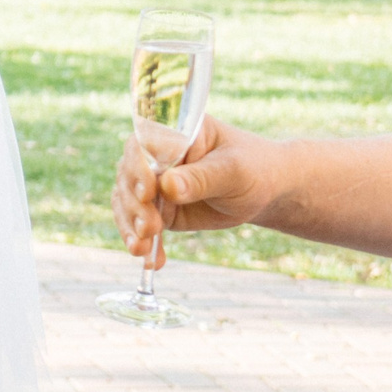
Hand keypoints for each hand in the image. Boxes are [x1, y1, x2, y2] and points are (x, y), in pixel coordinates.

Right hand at [111, 115, 284, 267]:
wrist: (264, 191)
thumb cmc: (253, 169)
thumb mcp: (233, 171)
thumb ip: (201, 178)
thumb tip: (167, 186)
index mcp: (172, 131)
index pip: (143, 145)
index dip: (139, 167)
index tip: (148, 192)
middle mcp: (154, 154)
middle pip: (128, 175)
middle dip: (135, 205)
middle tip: (150, 228)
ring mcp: (151, 181)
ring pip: (126, 201)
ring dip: (131, 226)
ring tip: (142, 250)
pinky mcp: (155, 206)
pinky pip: (137, 223)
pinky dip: (141, 242)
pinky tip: (149, 260)